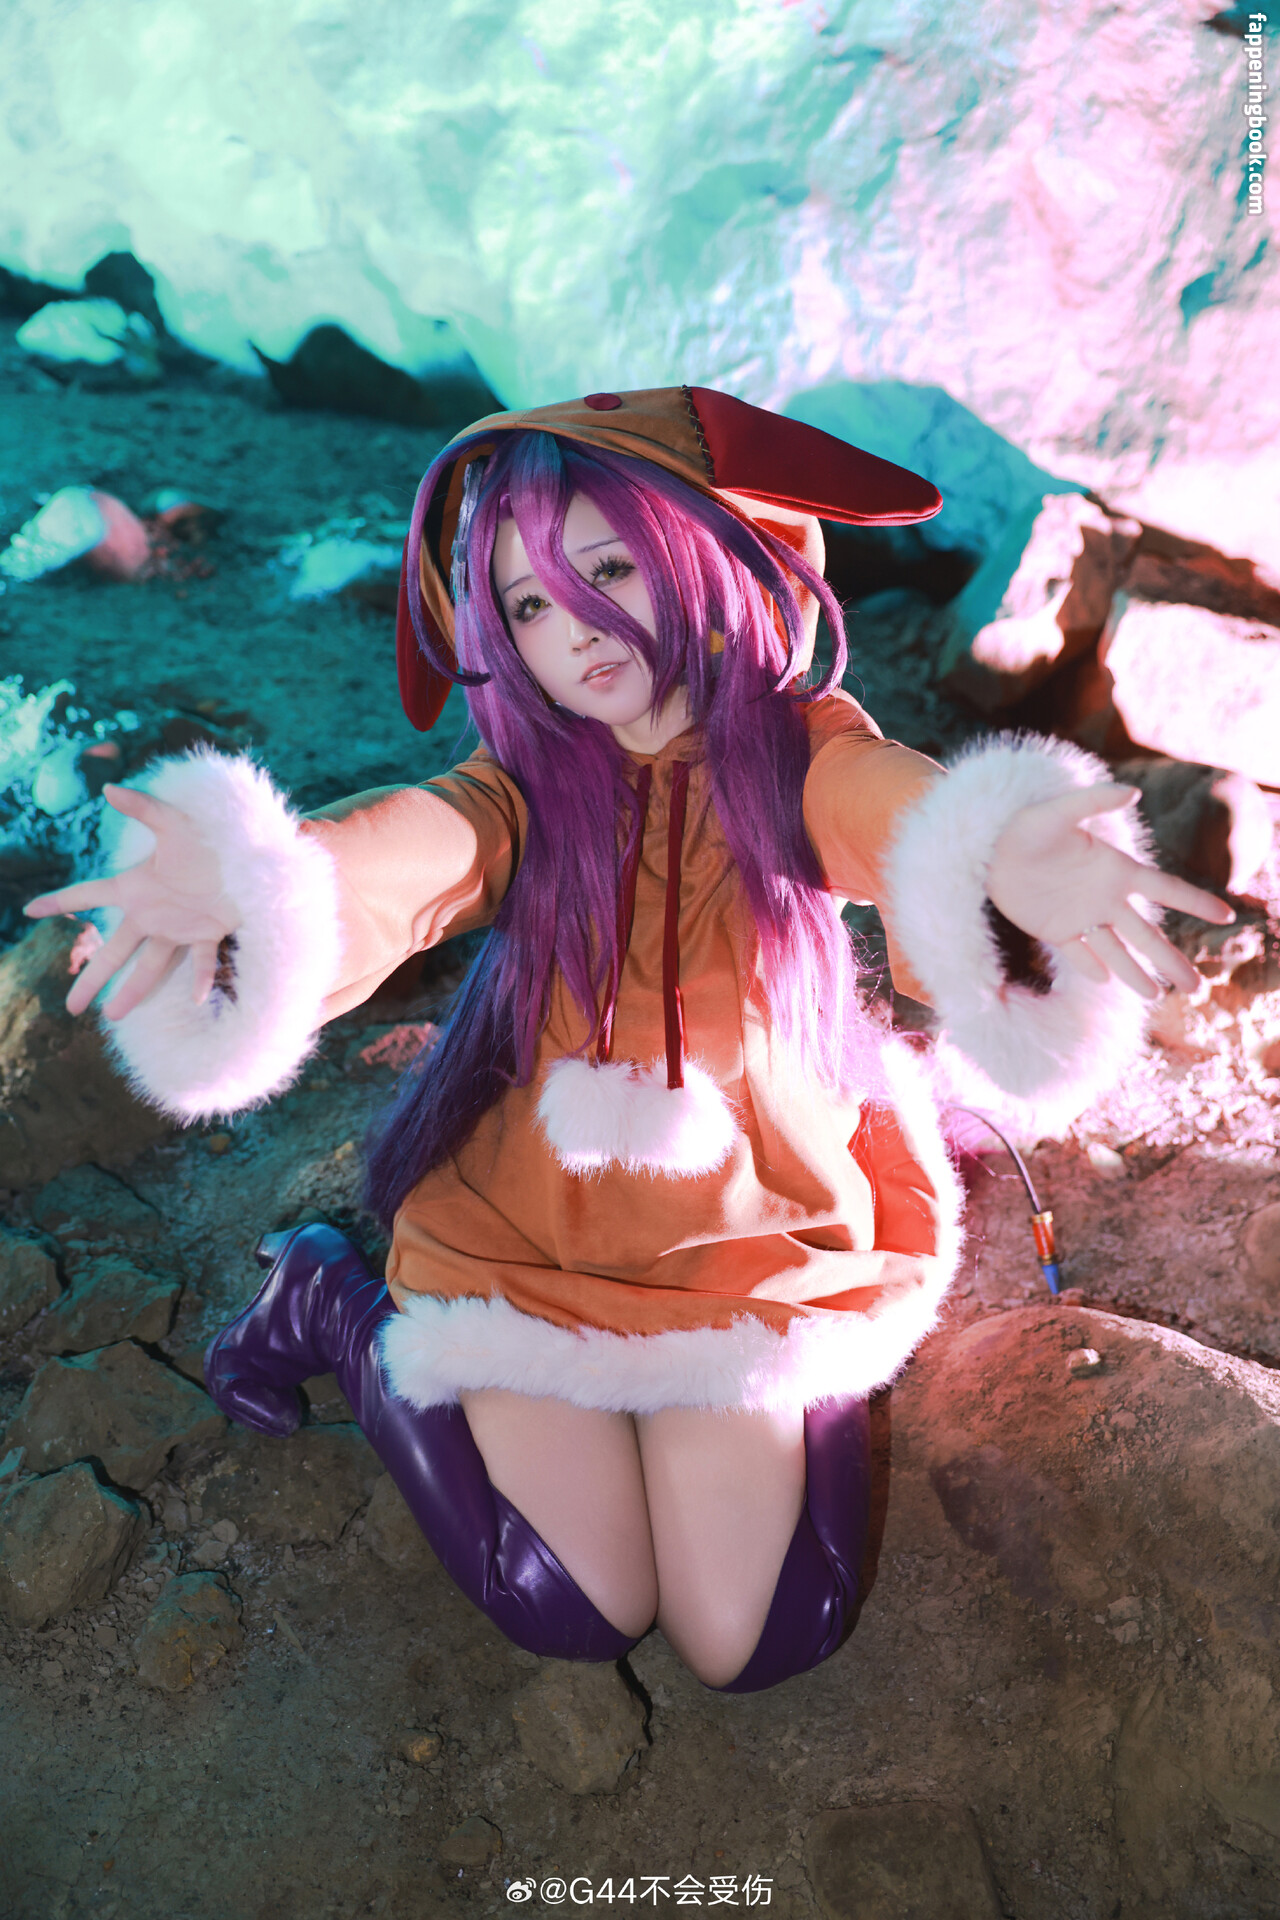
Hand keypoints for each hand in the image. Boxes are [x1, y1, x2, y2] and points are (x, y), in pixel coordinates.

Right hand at [24, 784, 240, 1019]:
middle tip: (70, 1008)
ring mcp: (178, 927)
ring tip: (112, 1016)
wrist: (250, 853)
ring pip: (150, 965)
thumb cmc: (209, 836)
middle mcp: (151, 913)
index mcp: (136, 887)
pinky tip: (198, 1001)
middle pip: (113, 951)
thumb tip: (109, 788)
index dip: (59, 902)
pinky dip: (201, 979)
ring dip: (133, 990)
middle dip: (91, 978)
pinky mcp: (208, 933)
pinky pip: (202, 961)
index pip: (89, 895)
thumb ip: (143, 808)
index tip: (29, 910)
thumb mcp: (174, 823)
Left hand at [986, 783, 1234, 999]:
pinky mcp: (1054, 930)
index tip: (1228, 915)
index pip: (1165, 889)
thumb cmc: (1025, 825)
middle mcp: (1104, 896)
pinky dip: (1089, 967)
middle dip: (1171, 961)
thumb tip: (1133, 791)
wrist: (988, 848)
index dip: (1196, 902)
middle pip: (1146, 935)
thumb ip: (1094, 800)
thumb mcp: (1057, 811)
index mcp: (1115, 868)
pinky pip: (1077, 954)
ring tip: (1157, 995)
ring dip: (1136, 974)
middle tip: (1196, 988)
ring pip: (1116, 951)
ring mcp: (1080, 916)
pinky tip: (1105, 981)